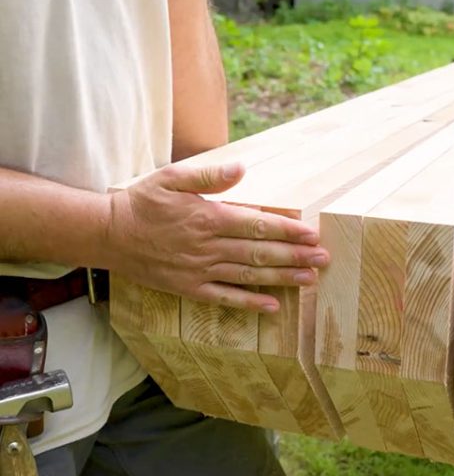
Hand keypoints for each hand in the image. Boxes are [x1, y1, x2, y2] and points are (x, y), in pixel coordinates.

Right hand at [105, 162, 328, 312]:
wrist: (108, 234)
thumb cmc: (143, 202)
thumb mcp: (172, 178)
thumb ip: (209, 176)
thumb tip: (241, 169)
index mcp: (207, 217)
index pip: (257, 224)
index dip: (287, 230)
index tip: (312, 234)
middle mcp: (207, 246)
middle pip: (259, 251)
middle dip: (295, 256)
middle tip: (323, 259)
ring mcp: (199, 270)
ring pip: (248, 275)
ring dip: (281, 278)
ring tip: (309, 279)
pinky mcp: (188, 288)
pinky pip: (224, 298)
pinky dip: (248, 303)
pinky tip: (272, 306)